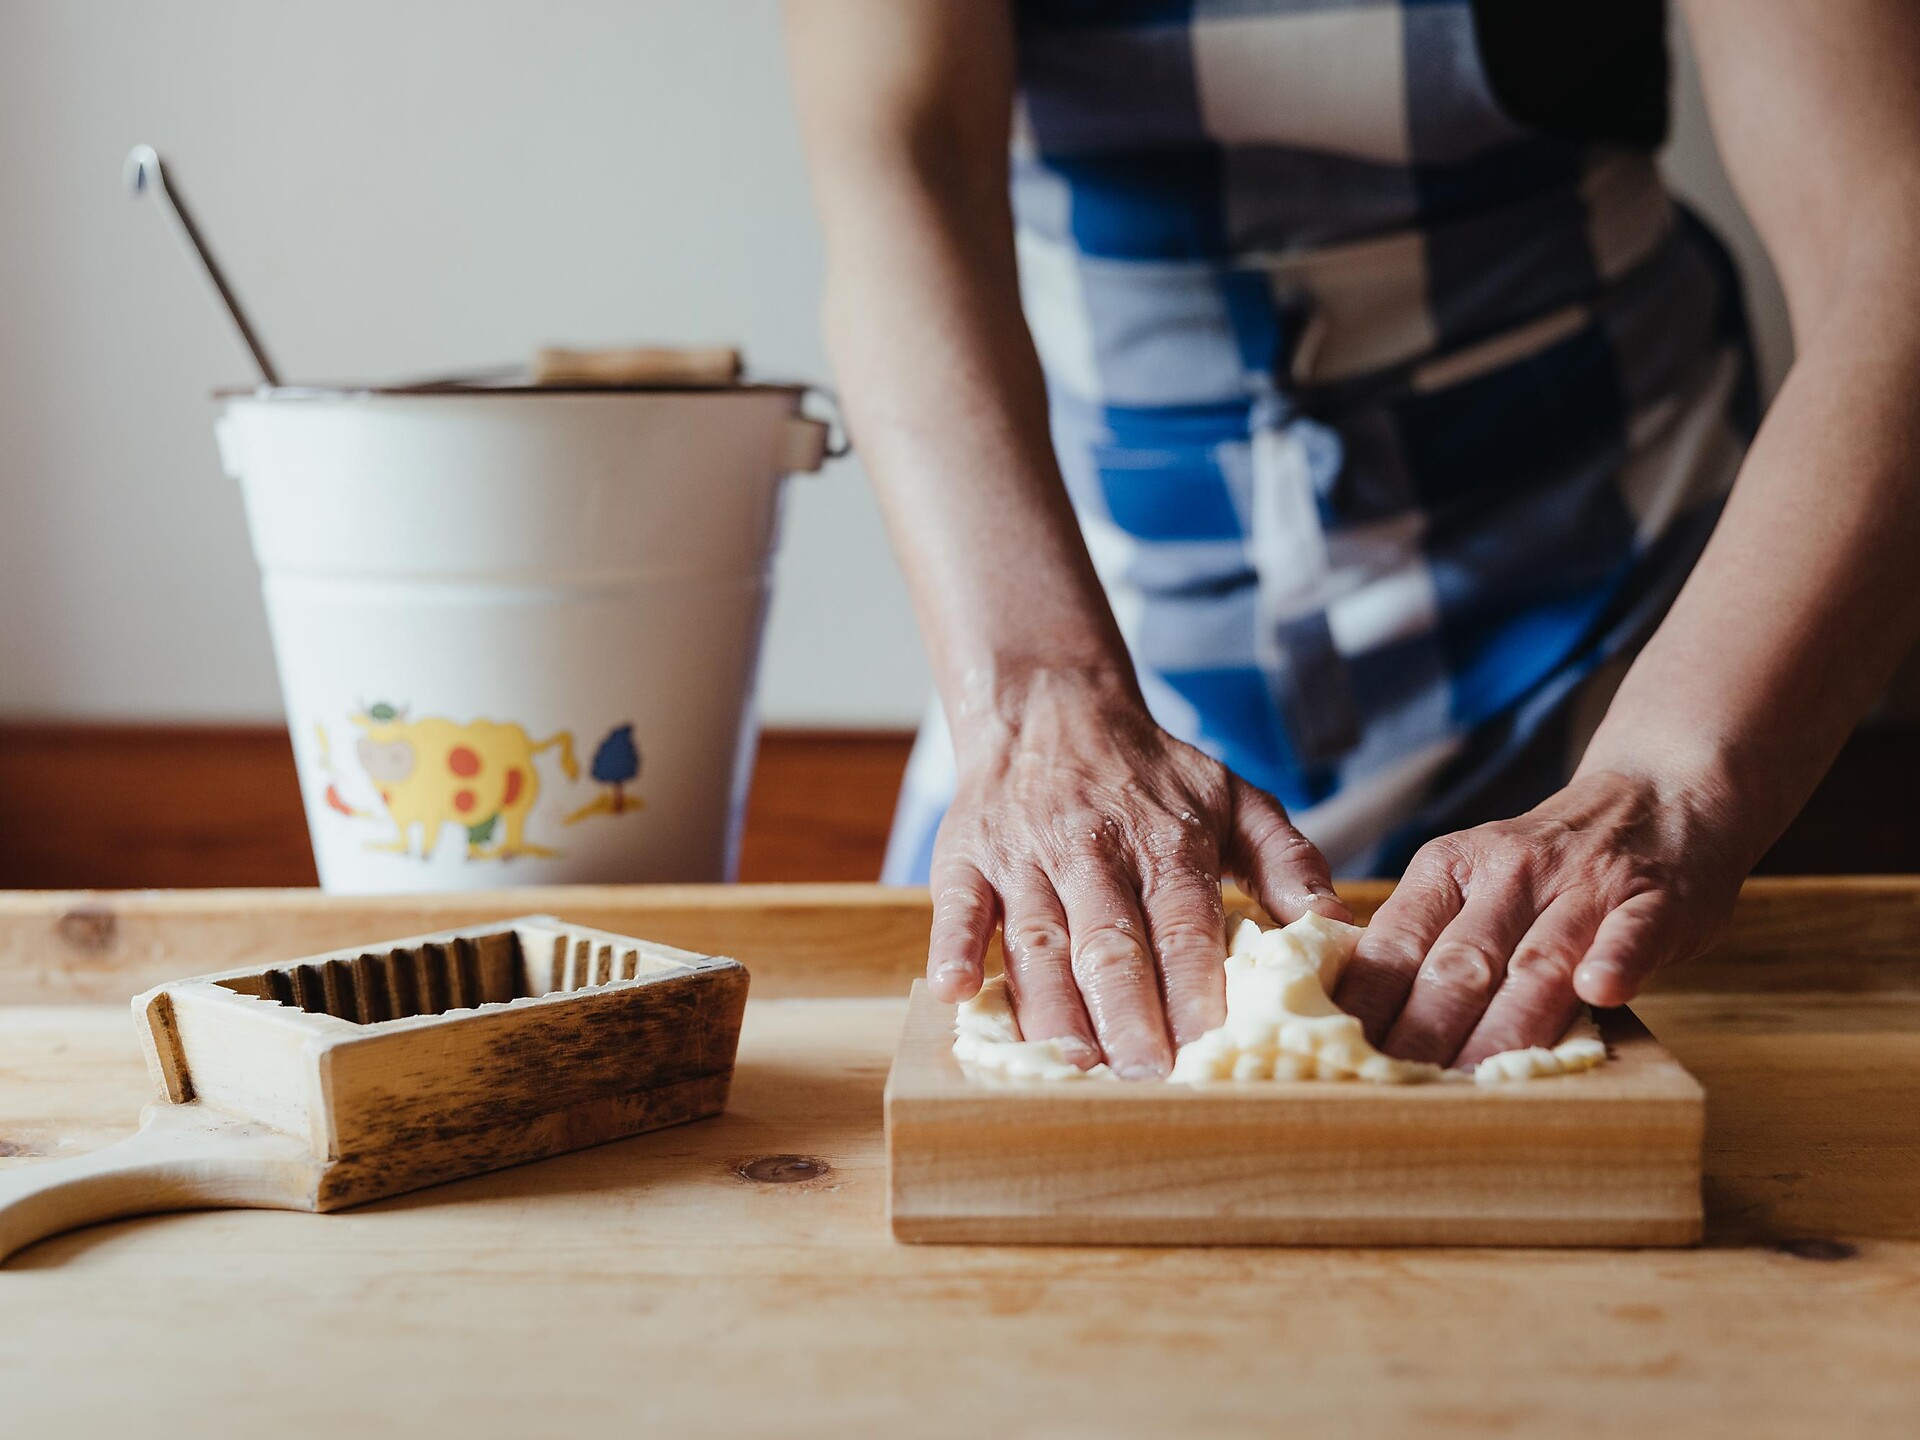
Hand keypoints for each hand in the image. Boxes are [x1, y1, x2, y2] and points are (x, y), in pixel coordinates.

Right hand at [926, 670, 1347, 1078]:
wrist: (1049, 705)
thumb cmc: (1152, 773)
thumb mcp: (1235, 799)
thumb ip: (1288, 864)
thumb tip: (1339, 931)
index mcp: (1165, 841)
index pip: (1184, 924)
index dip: (1195, 986)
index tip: (1211, 1047)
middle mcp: (1092, 849)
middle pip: (1110, 942)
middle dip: (1128, 1015)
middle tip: (1145, 1081)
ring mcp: (1023, 854)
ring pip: (1037, 939)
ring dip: (1051, 1007)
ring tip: (1071, 1068)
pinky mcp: (964, 857)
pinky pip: (954, 905)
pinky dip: (952, 946)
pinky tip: (956, 992)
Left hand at [1332, 768, 1749, 1067]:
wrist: (1662, 795)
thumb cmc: (1551, 865)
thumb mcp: (1474, 880)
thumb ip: (1428, 937)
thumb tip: (1358, 1021)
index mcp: (1449, 868)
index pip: (1395, 943)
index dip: (1368, 1005)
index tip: (1343, 1059)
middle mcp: (1509, 871)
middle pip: (1458, 964)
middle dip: (1422, 1033)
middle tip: (1394, 1093)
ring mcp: (1584, 883)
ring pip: (1537, 962)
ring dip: (1503, 1026)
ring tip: (1472, 1079)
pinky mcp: (1656, 898)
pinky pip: (1631, 930)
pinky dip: (1615, 959)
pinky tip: (1600, 992)